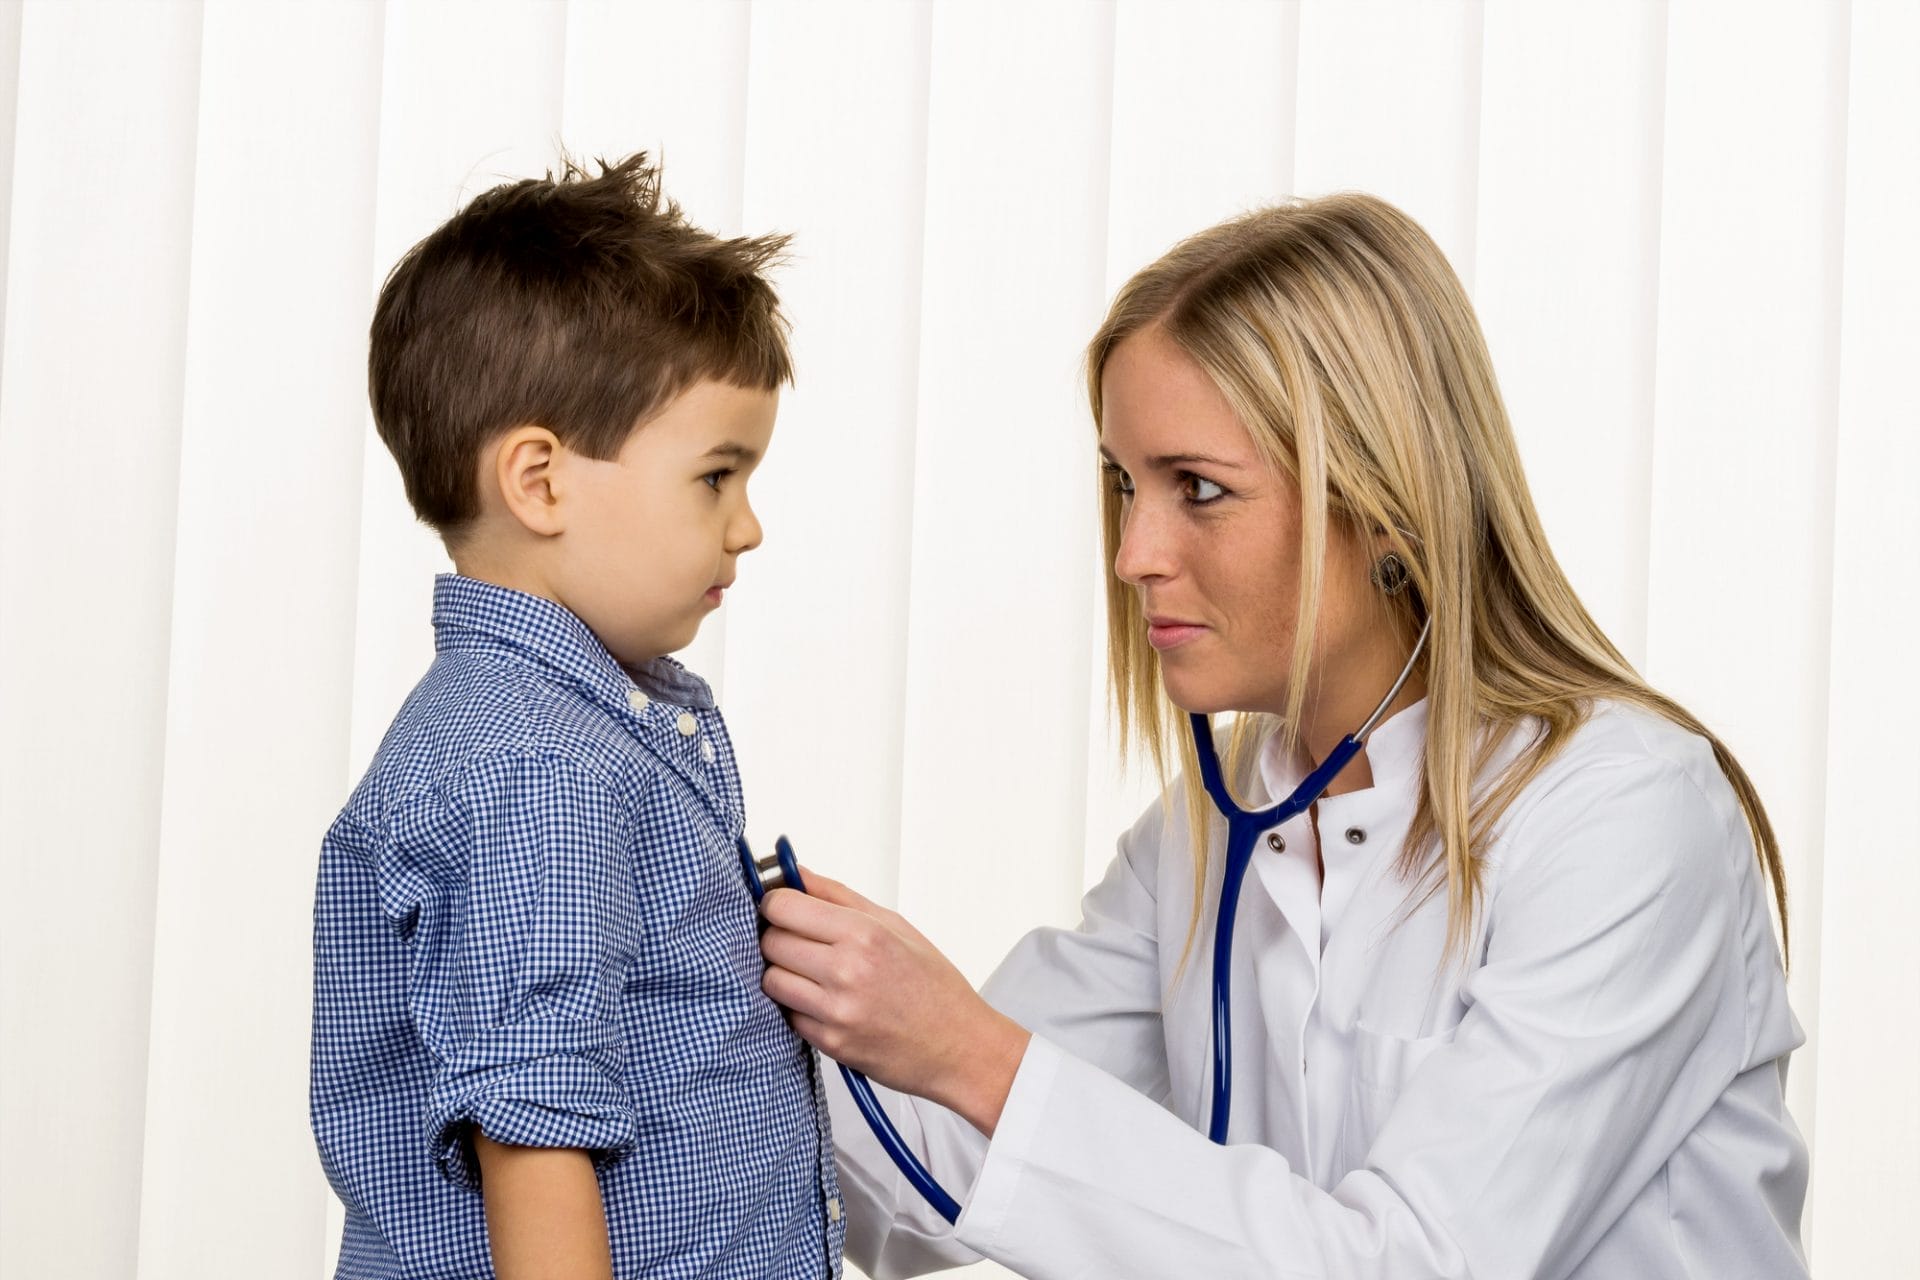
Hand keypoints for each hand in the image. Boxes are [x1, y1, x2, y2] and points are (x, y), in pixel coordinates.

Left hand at [758, 869, 1030, 1135]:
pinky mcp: (829, 1044)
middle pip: (771, 942)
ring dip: (783, 973)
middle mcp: (846, 971)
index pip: (782, 907)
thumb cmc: (932, 984)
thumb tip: (794, 873)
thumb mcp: (894, 925)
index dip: (776, 903)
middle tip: (800, 941)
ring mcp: (836, 1011)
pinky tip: (824, 1001)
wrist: (958, 1046)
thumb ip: (838, 896)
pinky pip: (787, 1015)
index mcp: (864, 934)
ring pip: (771, 980)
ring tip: (810, 973)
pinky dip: (798, 1006)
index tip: (782, 906)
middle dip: (777, 937)